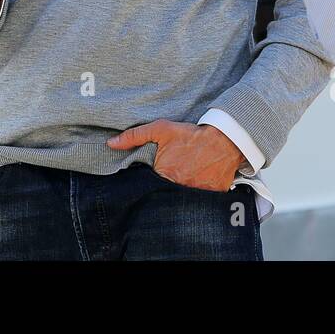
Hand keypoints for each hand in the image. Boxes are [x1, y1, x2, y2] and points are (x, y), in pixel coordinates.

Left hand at [106, 121, 244, 191]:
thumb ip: (134, 136)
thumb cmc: (191, 135)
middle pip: (164, 195)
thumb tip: (111, 143)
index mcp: (164, 175)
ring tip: (183, 183)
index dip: (149, 183)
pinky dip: (197, 199)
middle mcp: (179, 188)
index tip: (152, 178)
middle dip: (163, 191)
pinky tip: (197, 186)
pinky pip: (200, 203)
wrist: (224, 140)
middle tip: (171, 179)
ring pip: (181, 201)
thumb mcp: (160, 130)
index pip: (149, 187)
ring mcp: (196, 194)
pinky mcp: (211, 197)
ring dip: (179, 196)